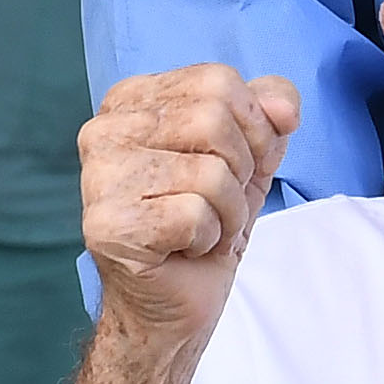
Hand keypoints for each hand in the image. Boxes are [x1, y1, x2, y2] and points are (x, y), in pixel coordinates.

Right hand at [80, 64, 301, 342]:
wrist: (175, 303)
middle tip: (220, 205)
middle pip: (214, 120)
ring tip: (205, 229)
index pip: (218, 81)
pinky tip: (186, 249)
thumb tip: (284, 107)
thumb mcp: (249, 157)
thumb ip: (268, 116)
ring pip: (210, 172)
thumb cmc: (205, 224)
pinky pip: (195, 215)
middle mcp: (104, 130)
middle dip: (241, 172)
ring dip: (228, 212)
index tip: (236, 166)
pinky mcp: (107, 225)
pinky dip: (209, 239)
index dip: (253, 128)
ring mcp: (98, 177)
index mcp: (132, 100)